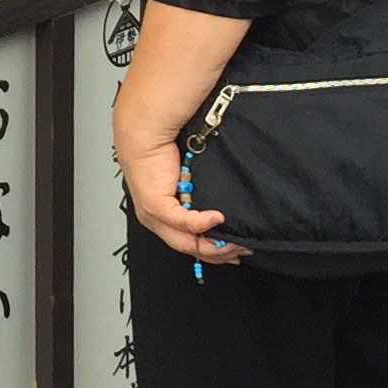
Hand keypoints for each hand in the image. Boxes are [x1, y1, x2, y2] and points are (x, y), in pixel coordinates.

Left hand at [118, 134, 247, 264]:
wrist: (143, 134)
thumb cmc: (162, 154)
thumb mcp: (187, 182)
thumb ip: (201, 200)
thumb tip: (226, 213)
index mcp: (163, 218)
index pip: (190, 245)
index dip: (215, 252)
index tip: (238, 250)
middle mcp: (156, 222)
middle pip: (190, 249)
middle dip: (220, 253)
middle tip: (243, 248)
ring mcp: (154, 216)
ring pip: (187, 243)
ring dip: (215, 244)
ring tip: (237, 239)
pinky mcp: (155, 205)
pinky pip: (182, 222)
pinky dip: (202, 223)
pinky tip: (218, 218)